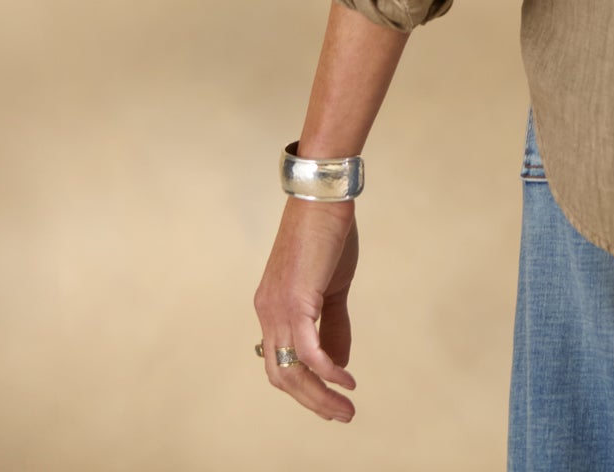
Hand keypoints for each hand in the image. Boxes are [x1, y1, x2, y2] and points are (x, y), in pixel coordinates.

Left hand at [253, 197, 361, 420]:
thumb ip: (334, 324)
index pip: (279, 363)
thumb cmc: (327, 236)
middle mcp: (267, 314)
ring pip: (291, 371)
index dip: (303, 388)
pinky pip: (307, 350)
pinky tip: (345, 379)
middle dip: (312, 402)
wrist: (323, 199)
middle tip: (341, 416)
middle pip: (281, 377)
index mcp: (272, 309)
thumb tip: (338, 364)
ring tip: (345, 408)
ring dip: (319, 395)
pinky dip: (326, 370)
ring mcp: (278, 309)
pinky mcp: (296, 302)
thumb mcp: (332, 286)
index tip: (330, 402)